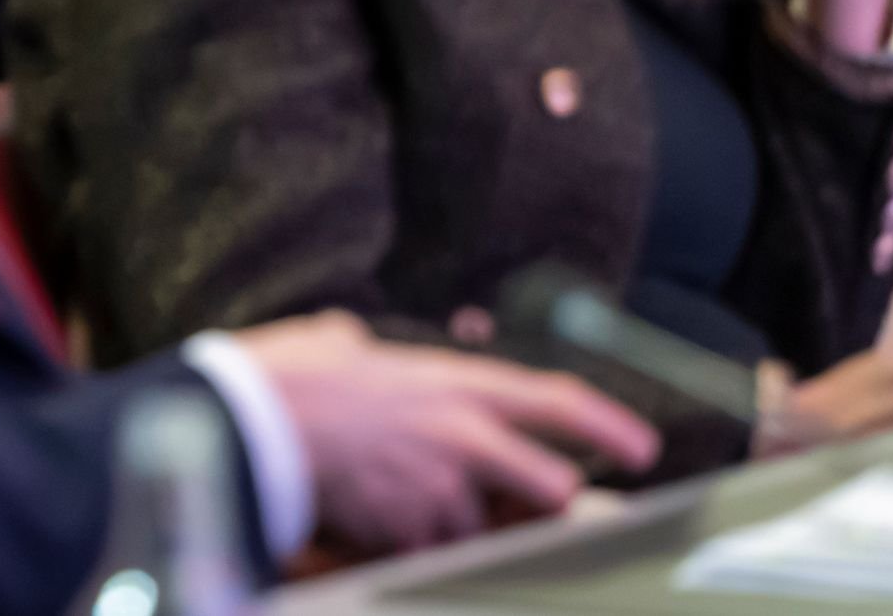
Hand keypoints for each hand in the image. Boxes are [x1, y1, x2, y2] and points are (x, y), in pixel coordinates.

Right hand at [233, 310, 655, 556]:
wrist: (251, 423)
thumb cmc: (289, 374)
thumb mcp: (339, 344)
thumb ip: (364, 350)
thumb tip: (351, 343)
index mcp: (454, 382)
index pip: (556, 401)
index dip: (608, 426)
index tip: (641, 448)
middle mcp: (462, 435)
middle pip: (550, 487)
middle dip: (551, 503)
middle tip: (541, 504)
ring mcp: (439, 488)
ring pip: (479, 527)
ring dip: (453, 523)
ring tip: (402, 496)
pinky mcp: (408, 530)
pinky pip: (426, 549)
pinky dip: (408, 542)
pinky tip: (370, 516)